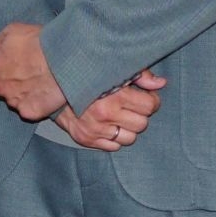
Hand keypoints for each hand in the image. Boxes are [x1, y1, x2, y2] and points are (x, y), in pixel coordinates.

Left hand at [0, 22, 66, 121]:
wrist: (63, 60)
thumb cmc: (40, 42)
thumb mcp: (14, 31)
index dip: (8, 65)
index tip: (21, 62)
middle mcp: (0, 87)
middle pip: (4, 86)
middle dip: (14, 80)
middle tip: (32, 72)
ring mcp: (13, 101)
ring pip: (14, 99)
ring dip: (23, 93)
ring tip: (40, 83)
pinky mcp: (27, 112)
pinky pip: (28, 109)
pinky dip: (33, 104)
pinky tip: (43, 94)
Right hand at [53, 70, 167, 150]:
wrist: (54, 88)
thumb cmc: (88, 76)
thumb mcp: (114, 69)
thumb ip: (140, 75)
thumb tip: (161, 83)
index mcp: (114, 95)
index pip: (150, 106)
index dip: (151, 100)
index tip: (146, 97)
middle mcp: (105, 115)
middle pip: (142, 124)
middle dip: (140, 115)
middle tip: (132, 106)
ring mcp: (95, 130)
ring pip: (130, 139)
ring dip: (128, 129)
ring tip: (120, 117)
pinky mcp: (86, 140)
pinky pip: (114, 147)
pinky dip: (114, 138)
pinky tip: (109, 125)